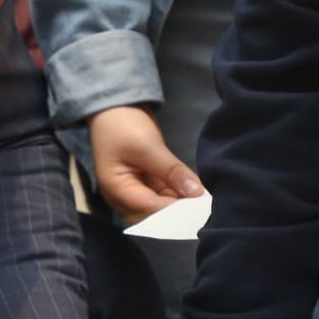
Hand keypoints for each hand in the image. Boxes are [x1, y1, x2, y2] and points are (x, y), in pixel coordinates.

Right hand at [87, 106, 202, 220]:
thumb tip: (196, 192)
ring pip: (160, 205)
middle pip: (154, 213)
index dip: (175, 211)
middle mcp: (123, 197)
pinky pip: (162, 193)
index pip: (150, 210)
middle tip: (206, 207)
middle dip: (178, 211)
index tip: (200, 208)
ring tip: (204, 201)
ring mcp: (133, 189)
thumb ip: (172, 171)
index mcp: (117, 191)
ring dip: (180, 202)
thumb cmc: (123, 124)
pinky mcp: (144, 181)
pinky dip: (177, 193)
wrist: (113, 105)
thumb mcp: (148, 147)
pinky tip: (195, 192)